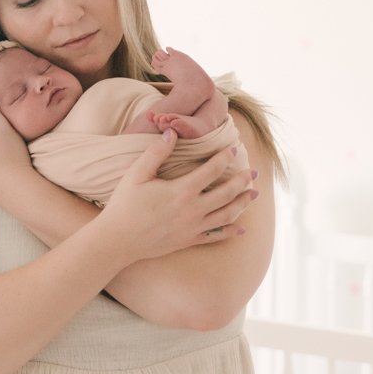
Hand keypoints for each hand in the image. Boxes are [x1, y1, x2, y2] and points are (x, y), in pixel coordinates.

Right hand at [102, 133, 257, 261]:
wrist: (118, 240)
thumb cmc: (124, 205)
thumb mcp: (137, 174)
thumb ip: (156, 152)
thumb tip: (172, 132)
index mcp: (181, 190)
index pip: (212, 170)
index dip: (225, 158)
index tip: (234, 150)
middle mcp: (192, 210)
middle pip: (226, 193)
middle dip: (242, 181)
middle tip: (254, 172)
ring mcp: (192, 228)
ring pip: (227, 215)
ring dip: (243, 204)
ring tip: (254, 195)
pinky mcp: (188, 241)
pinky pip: (215, 237)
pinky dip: (231, 233)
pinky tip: (242, 230)